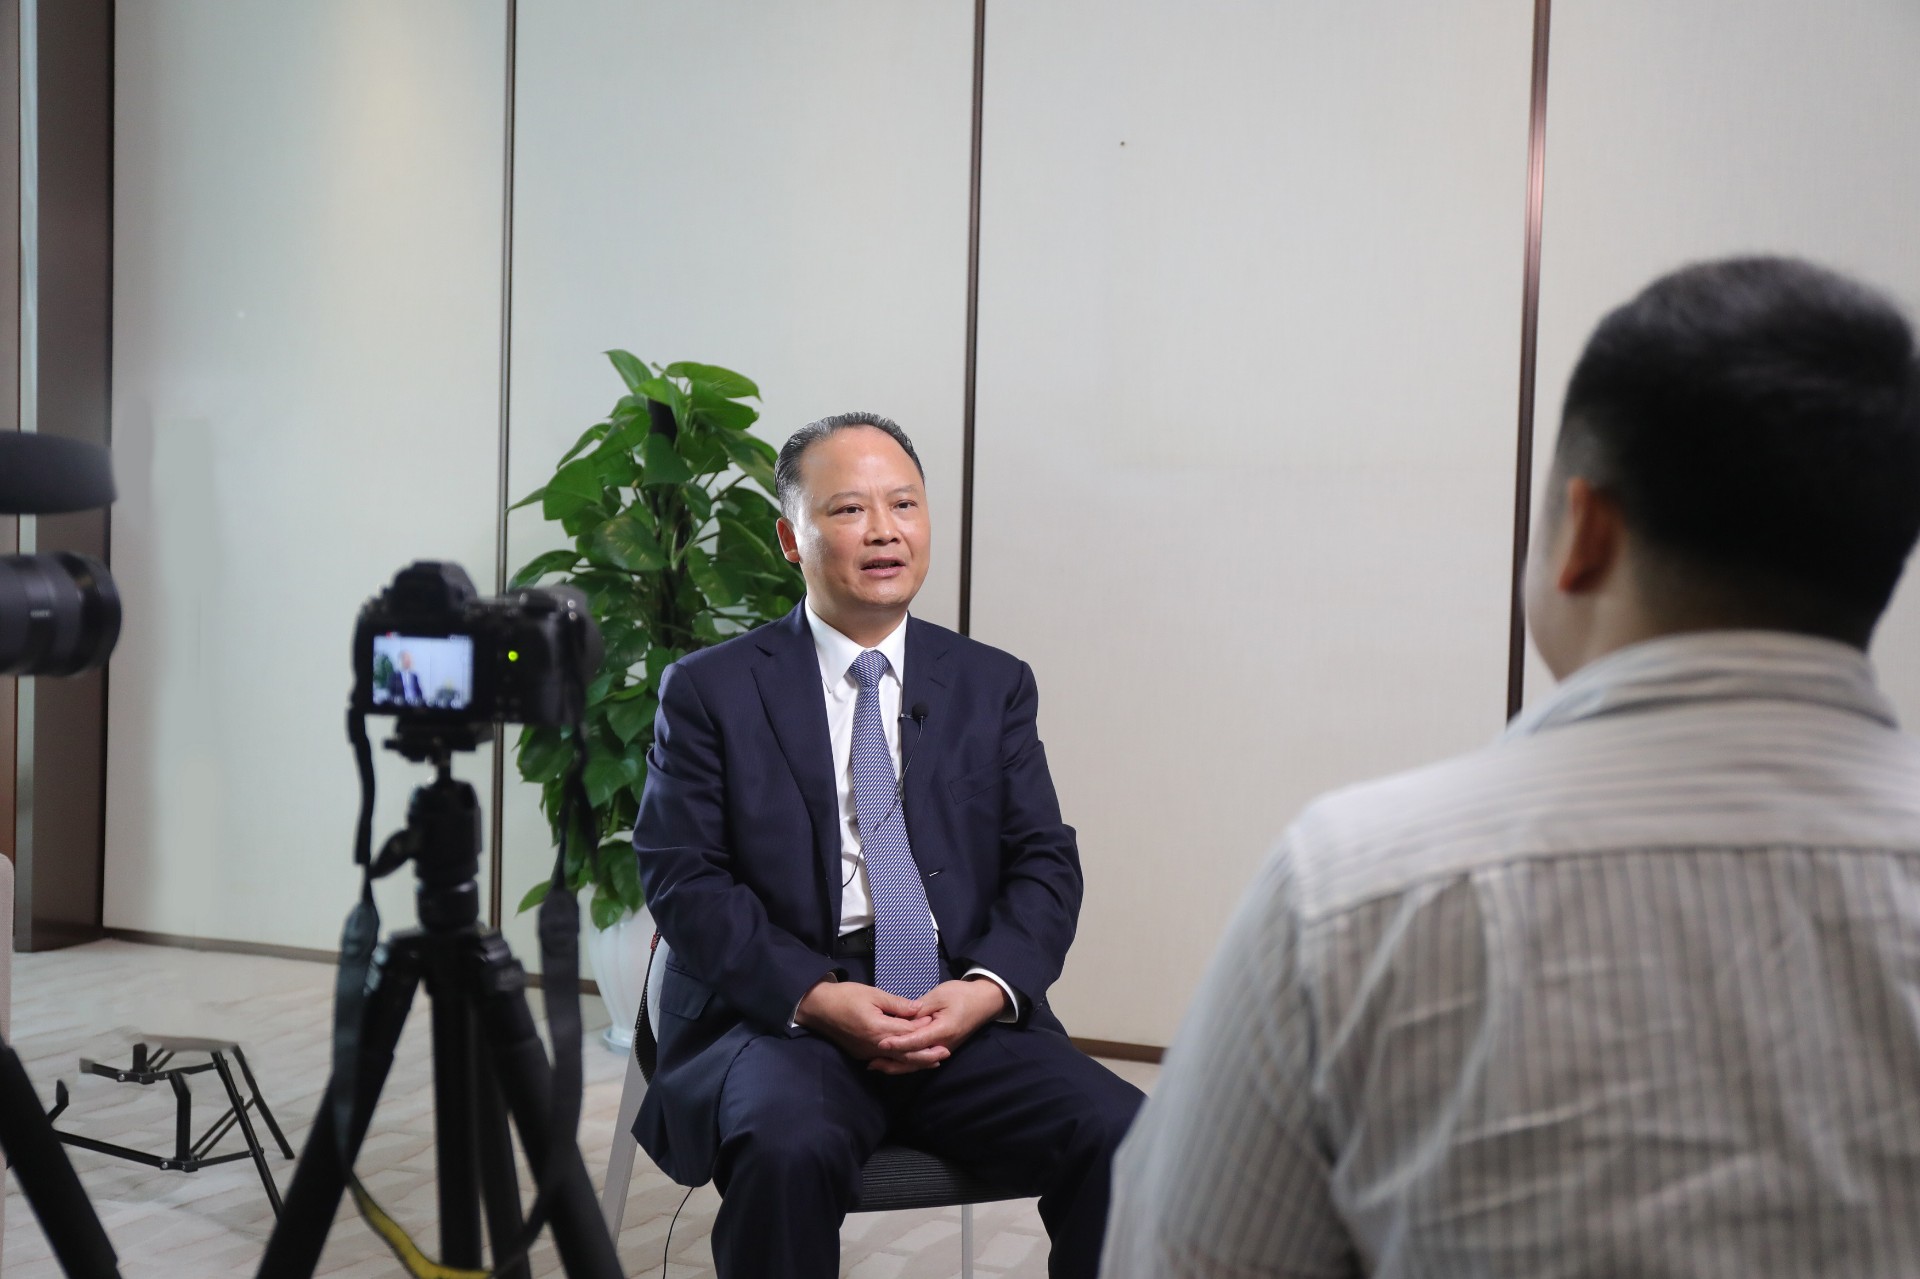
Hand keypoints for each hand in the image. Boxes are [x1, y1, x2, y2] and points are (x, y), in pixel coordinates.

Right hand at [795, 980, 944, 1069]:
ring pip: (896, 1062)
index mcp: (878, 1029)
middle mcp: (874, 1046)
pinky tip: (909, 1061)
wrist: (818, 1008)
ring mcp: (867, 1053)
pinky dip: (900, 1062)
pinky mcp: (861, 1054)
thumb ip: (897, 1004)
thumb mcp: (873, 994)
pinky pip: (885, 1061)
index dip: (924, 1030)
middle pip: (905, 1055)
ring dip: (915, 1062)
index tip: (940, 1027)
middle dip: (926, 1055)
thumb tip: (919, 1009)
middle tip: (945, 1053)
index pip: (908, 1033)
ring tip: (933, 1061)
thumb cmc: (845, 996)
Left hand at [867, 978, 1006, 1074]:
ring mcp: (943, 1049)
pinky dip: (907, 1062)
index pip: (916, 1041)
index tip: (881, 1043)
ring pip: (918, 1063)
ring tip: (876, 1065)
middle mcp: (943, 1045)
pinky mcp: (941, 1048)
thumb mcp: (939, 995)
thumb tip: (902, 1017)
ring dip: (897, 1066)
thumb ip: (920, 1007)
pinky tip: (893, 1061)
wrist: (984, 1002)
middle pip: (915, 1059)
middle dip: (893, 1061)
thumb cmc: (962, 995)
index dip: (898, 1043)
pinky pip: (922, 1059)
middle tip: (870, 1062)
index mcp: (943, 1030)